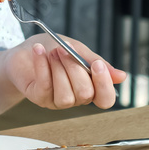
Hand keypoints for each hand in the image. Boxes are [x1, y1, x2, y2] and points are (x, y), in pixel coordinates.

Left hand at [5, 34, 126, 109]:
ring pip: (66, 95)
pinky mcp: (39, 97)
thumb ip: (96, 62)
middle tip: (64, 49)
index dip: (104, 85)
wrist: (26, 49)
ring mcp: (56, 101)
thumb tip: (122, 76)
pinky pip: (45, 86)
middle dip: (75, 67)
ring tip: (53, 51)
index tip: (97, 65)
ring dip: (59, 67)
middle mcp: (75, 98)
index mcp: (89, 87)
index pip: (106, 99)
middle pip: (85, 93)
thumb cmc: (54, 50)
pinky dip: (42, 66)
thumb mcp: (79, 50)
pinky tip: (39, 51)